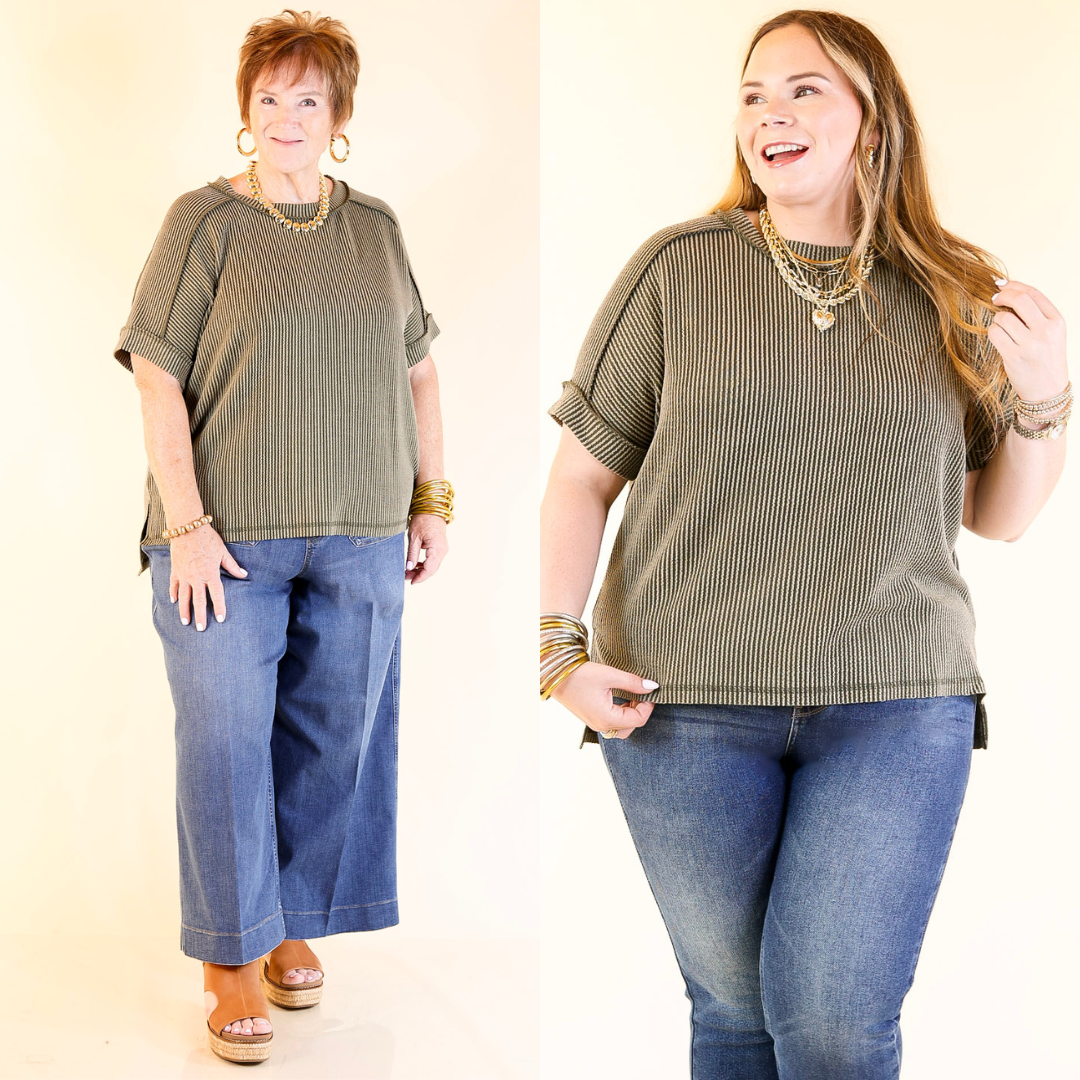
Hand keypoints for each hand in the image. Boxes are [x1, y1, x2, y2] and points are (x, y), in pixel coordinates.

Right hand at [168, 526, 247, 629]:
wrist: (188, 528)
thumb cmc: (208, 539)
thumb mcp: (223, 552)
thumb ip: (232, 566)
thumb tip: (244, 575)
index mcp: (210, 574)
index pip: (216, 595)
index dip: (220, 607)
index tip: (221, 619)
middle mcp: (196, 577)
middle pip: (199, 601)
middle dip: (200, 616)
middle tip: (201, 629)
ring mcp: (184, 575)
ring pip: (184, 597)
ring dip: (184, 610)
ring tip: (186, 622)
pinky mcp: (175, 570)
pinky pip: (173, 585)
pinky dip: (173, 593)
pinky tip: (173, 602)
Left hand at [406, 514, 447, 583]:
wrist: (432, 508)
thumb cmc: (423, 519)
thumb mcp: (414, 537)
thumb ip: (412, 554)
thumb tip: (409, 568)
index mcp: (437, 549)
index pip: (429, 569)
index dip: (420, 578)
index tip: (410, 582)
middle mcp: (442, 551)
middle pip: (432, 570)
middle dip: (419, 575)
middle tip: (405, 577)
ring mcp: (442, 549)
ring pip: (433, 566)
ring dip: (421, 571)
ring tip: (408, 572)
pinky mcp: (440, 548)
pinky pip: (433, 560)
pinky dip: (425, 564)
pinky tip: (415, 565)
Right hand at [550, 661, 657, 738]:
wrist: (555, 675)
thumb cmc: (579, 675)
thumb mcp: (609, 675)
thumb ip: (632, 682)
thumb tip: (652, 686)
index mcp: (606, 718)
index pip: (638, 720)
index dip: (648, 706)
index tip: (651, 691)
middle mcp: (601, 725)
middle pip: (631, 727)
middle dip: (640, 712)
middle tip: (642, 694)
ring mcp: (595, 723)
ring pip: (622, 728)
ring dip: (631, 714)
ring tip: (632, 696)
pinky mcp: (591, 718)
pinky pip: (612, 723)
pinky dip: (621, 714)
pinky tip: (621, 699)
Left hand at [988, 279, 1068, 401]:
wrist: (1047, 391)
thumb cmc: (1045, 359)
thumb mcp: (1051, 334)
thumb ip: (1036, 314)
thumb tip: (1008, 290)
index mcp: (1058, 322)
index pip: (1034, 294)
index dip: (1015, 286)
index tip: (1002, 285)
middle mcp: (1046, 331)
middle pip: (1019, 300)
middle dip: (1002, 296)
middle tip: (994, 298)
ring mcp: (1030, 344)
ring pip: (1003, 318)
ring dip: (997, 320)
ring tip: (1003, 329)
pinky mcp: (1014, 356)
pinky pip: (994, 334)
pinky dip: (992, 333)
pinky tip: (999, 339)